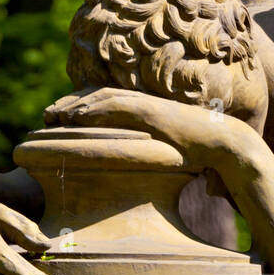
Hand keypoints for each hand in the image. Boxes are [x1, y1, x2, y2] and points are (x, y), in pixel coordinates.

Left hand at [44, 87, 251, 172]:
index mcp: (146, 112)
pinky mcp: (151, 110)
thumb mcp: (171, 158)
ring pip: (102, 97)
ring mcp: (147, 105)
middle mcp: (144, 104)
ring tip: (52, 114)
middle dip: (70, 104)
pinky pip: (116, 105)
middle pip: (98, 96)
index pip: (107, 104)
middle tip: (46, 114)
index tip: (59, 120)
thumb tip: (144, 178)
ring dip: (75, 105)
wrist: (227, 146)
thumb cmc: (204, 156)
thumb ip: (155, 160)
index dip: (81, 109)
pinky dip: (93, 108)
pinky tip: (75, 116)